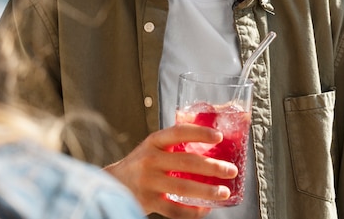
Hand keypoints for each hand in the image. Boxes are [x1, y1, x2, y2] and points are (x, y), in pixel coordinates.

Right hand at [104, 124, 237, 218]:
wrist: (113, 183)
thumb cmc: (142, 162)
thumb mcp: (154, 146)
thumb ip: (175, 142)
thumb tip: (211, 135)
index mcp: (154, 141)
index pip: (179, 132)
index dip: (200, 133)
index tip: (219, 137)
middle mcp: (150, 159)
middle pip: (186, 162)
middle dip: (212, 167)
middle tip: (231, 170)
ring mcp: (148, 181)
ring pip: (183, 188)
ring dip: (207, 191)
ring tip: (224, 192)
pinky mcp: (148, 201)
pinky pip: (174, 210)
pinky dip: (192, 211)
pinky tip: (205, 209)